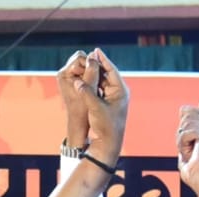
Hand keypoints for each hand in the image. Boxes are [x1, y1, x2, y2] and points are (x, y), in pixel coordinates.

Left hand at [57, 51, 89, 148]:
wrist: (79, 122)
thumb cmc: (82, 109)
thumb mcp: (89, 89)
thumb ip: (91, 72)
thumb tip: (94, 55)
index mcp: (63, 74)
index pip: (79, 57)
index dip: (90, 63)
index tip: (96, 75)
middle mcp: (64, 74)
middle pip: (82, 59)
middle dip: (91, 66)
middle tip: (98, 78)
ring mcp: (69, 77)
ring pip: (85, 65)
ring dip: (93, 71)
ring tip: (98, 82)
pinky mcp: (75, 81)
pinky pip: (87, 72)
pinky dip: (93, 75)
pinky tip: (97, 84)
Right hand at [72, 49, 128, 165]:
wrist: (108, 143)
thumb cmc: (105, 126)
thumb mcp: (95, 108)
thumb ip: (86, 93)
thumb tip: (77, 82)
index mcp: (120, 91)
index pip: (111, 71)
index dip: (103, 60)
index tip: (96, 51)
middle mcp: (118, 93)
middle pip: (107, 74)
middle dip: (97, 65)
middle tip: (88, 55)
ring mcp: (113, 98)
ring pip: (102, 82)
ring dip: (94, 75)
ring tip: (85, 65)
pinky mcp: (107, 104)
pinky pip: (99, 90)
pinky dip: (92, 84)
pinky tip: (84, 79)